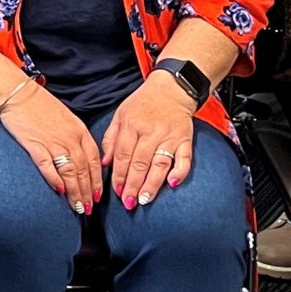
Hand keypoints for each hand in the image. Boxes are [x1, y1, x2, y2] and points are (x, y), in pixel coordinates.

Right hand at [0, 79, 105, 214]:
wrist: (18, 95)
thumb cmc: (41, 106)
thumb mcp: (67, 119)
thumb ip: (76, 138)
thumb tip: (82, 159)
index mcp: (80, 131)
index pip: (94, 161)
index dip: (97, 181)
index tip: (97, 196)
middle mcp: (69, 138)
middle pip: (83, 171)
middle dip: (87, 193)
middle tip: (88, 209)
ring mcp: (53, 142)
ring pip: (70, 172)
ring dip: (75, 192)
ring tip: (77, 207)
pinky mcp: (35, 145)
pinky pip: (48, 166)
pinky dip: (55, 180)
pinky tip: (59, 191)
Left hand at [102, 70, 196, 208]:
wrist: (171, 89)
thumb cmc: (142, 104)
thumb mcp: (121, 115)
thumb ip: (111, 139)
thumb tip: (105, 164)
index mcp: (132, 125)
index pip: (123, 154)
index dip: (119, 175)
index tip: (116, 191)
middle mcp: (151, 131)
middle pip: (140, 162)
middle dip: (133, 185)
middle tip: (128, 202)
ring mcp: (170, 136)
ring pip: (160, 163)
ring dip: (152, 184)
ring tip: (145, 200)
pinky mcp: (185, 139)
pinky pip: (185, 158)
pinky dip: (180, 172)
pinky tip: (172, 184)